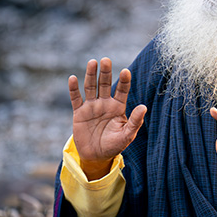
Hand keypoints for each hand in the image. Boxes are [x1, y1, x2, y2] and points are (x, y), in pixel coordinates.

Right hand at [69, 57, 145, 180]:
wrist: (96, 156)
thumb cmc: (114, 145)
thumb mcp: (127, 135)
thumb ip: (135, 121)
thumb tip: (143, 107)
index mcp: (118, 107)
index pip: (122, 90)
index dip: (124, 81)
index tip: (126, 71)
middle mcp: (105, 103)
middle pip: (105, 84)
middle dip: (105, 72)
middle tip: (106, 60)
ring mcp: (91, 106)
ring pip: (90, 87)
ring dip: (91, 75)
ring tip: (92, 62)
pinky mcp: (79, 112)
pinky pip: (76, 98)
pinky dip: (73, 89)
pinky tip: (73, 78)